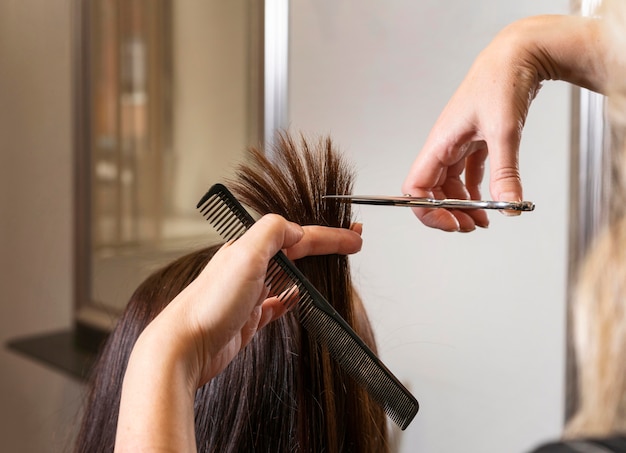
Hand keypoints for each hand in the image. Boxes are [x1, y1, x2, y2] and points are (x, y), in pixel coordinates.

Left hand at [115, 215, 361, 451]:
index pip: (297, 235)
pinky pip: (278, 304)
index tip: (354, 238)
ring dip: (311, 271)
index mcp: (248, 247)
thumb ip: (272, 232)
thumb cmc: (209, 304)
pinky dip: (292, 300)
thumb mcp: (244, 254)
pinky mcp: (249, 319)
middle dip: (324, 248)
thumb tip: (296, 230)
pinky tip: (299, 301)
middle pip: (295, 252)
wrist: (184, 346)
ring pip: (288, 276)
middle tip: (351, 246)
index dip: (329, 236)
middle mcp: (248, 267)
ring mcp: (249, 294)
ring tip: (332, 269)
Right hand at [402, 15, 605, 231]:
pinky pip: (469, 174)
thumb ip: (504, 173)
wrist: (518, 55)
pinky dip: (477, 191)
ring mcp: (459, 144)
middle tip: (471, 227)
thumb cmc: (500, 81)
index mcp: (438, 144)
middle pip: (433, 192)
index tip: (452, 223)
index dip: (427, 211)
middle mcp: (444, 146)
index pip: (416, 188)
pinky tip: (491, 200)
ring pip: (451, 186)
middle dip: (448, 213)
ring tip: (484, 220)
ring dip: (464, 206)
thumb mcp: (503, 131)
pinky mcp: (476, 141)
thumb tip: (508, 206)